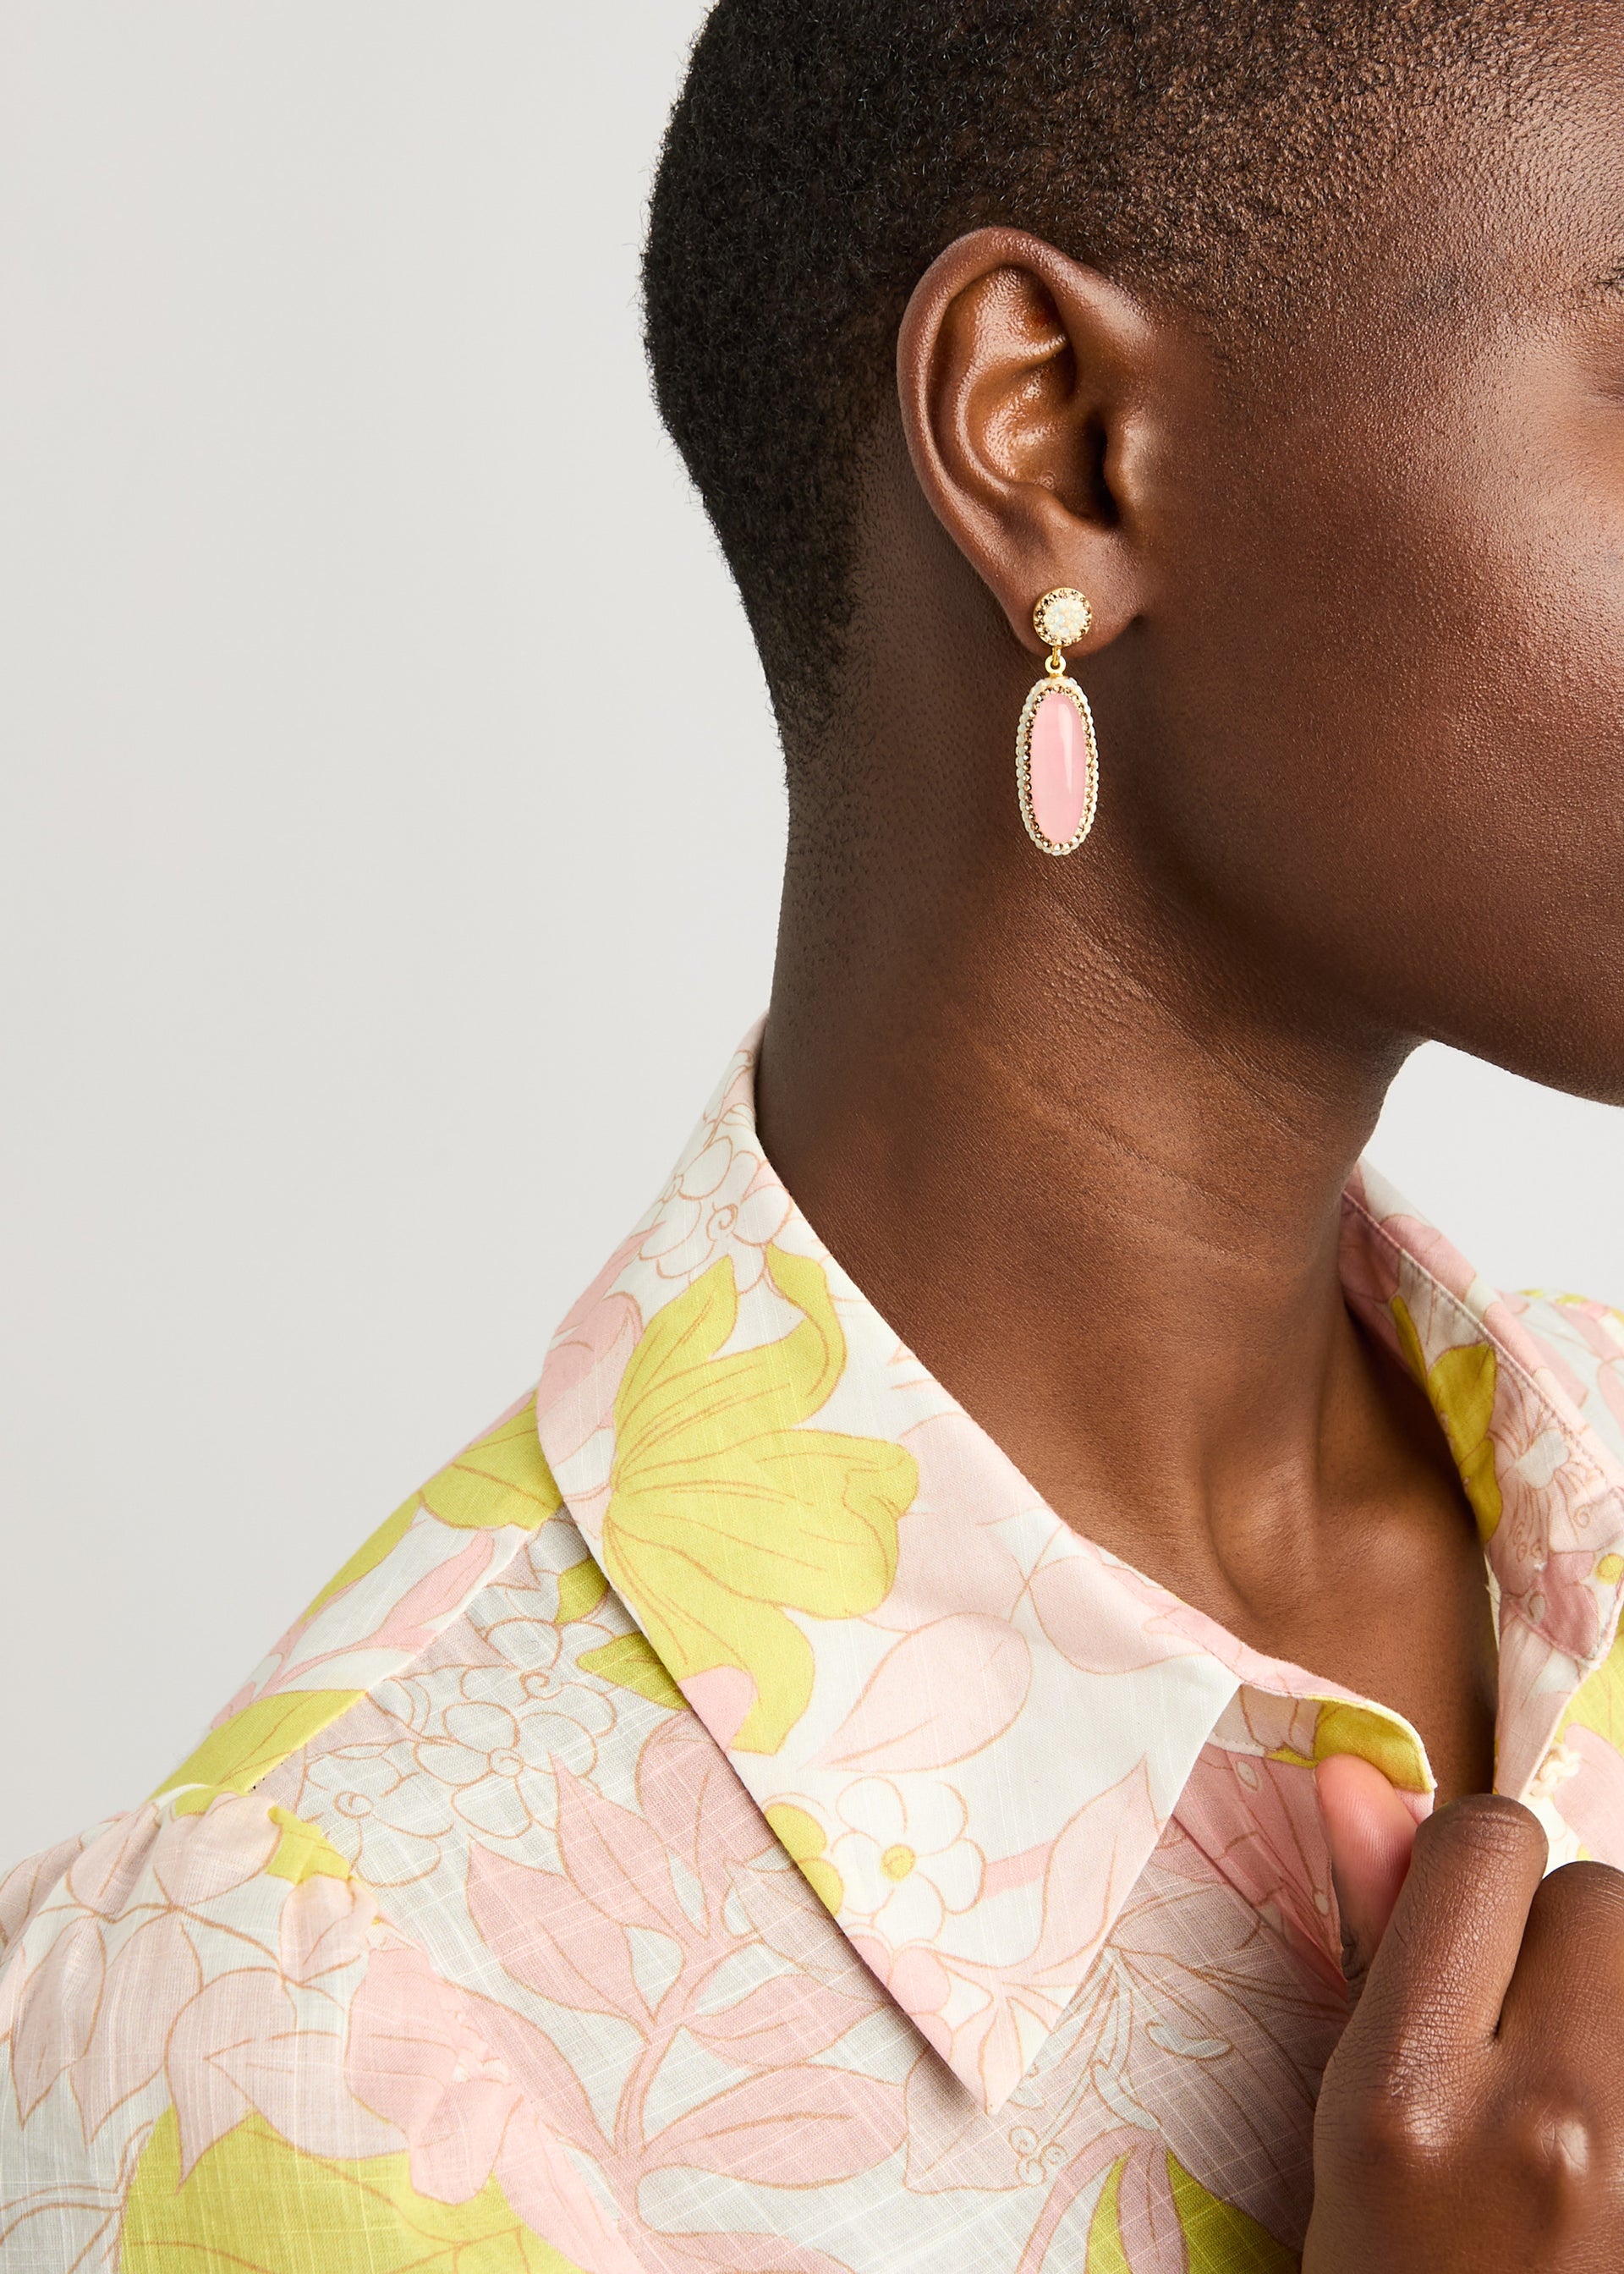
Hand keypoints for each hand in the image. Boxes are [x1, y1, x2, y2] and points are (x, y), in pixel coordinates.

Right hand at [1307, 1764, 1623, 2270]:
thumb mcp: (1353, 2126)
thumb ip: (1373, 1936)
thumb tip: (1360, 1773)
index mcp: (1415, 2096)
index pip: (1489, 1845)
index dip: (1474, 1878)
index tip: (1464, 1946)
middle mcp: (1555, 2122)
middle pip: (1606, 1897)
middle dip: (1569, 1946)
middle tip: (1532, 2049)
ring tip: (1588, 2103)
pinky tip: (1620, 2151)